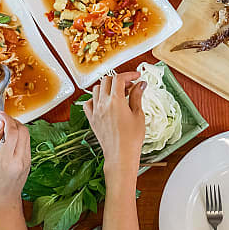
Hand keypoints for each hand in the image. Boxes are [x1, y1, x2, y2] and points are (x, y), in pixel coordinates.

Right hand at [0, 112, 31, 210]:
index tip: (0, 114)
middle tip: (3, 120)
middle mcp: (19, 160)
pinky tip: (9, 140)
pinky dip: (20, 137)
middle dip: (13, 121)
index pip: (12, 131)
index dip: (7, 119)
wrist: (1, 202)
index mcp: (5, 160)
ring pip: (27, 135)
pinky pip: (27, 143)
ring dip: (17, 128)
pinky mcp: (29, 162)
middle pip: (23, 130)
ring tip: (5, 129)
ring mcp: (27, 161)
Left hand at [83, 72, 144, 192]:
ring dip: (107, 87)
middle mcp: (103, 104)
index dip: (129, 75)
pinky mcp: (92, 119)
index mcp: (116, 101)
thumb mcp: (138, 114)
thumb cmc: (131, 138)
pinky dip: (95, 99)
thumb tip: (140, 84)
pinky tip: (104, 103)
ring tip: (118, 94)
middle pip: (106, 80)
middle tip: (130, 86)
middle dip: (119, 80)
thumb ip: (137, 96)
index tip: (136, 76)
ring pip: (96, 89)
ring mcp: (95, 111)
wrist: (121, 155)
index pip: (119, 78)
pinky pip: (88, 103)